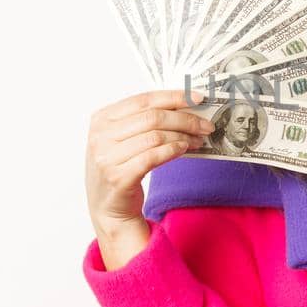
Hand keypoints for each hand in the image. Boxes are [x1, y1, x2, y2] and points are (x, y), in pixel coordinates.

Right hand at [85, 87, 213, 244]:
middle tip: (206, 125)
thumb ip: (144, 121)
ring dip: (183, 136)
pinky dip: (172, 150)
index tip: (198, 98)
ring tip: (198, 139)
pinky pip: (153, 157)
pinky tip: (184, 149)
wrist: (107, 209)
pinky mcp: (118, 178)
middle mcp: (101, 136)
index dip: (173, 97)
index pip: (143, 99)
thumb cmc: (120, 169)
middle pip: (152, 117)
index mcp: (101, 118)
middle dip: (185, 119)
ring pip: (155, 137)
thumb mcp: (123, 139)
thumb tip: (184, 106)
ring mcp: (107, 158)